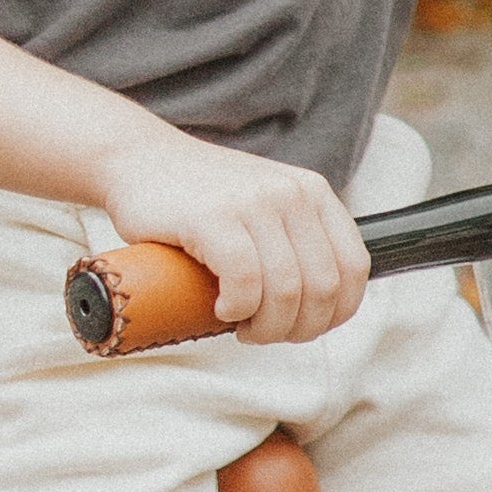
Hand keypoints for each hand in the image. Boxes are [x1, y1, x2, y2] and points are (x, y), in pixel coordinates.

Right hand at [90, 127, 367, 344]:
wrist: (137, 159)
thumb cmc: (199, 200)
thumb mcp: (265, 208)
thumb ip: (296, 240)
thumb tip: (322, 306)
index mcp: (314, 193)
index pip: (354, 269)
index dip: (335, 313)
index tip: (303, 327)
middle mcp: (292, 194)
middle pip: (323, 288)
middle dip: (298, 328)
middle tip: (264, 333)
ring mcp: (254, 203)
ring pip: (287, 291)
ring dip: (267, 327)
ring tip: (242, 326)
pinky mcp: (214, 217)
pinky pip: (245, 281)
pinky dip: (237, 309)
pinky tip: (221, 310)